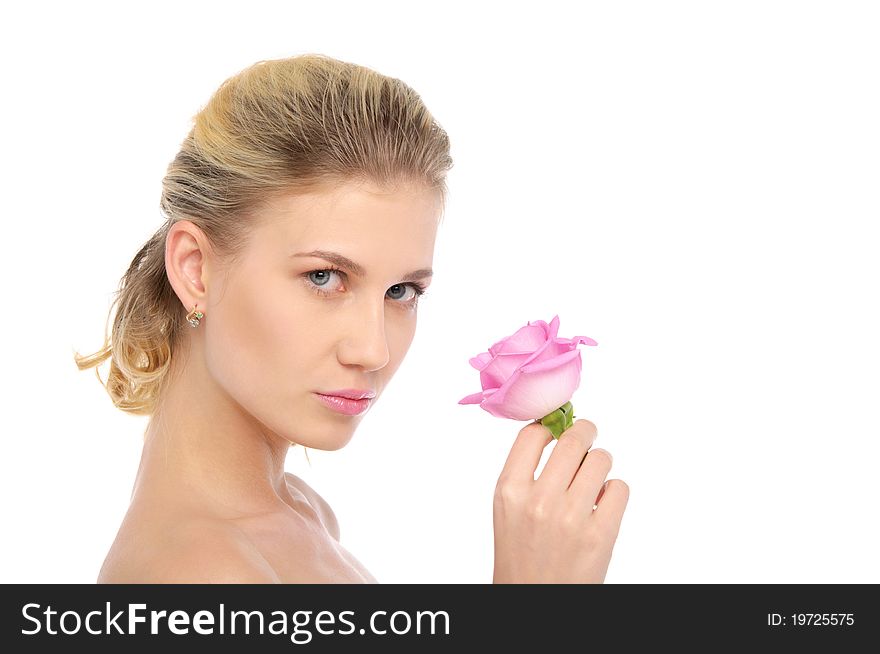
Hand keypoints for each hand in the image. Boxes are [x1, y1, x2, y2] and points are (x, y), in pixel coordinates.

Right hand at [492, 419, 628, 582]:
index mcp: (509, 491)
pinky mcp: (601, 534)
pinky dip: (614, 492)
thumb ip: (526, 473)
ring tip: (593, 480)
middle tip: (587, 436)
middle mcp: (539, 500)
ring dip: (600, 464)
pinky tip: (601, 504)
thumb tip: (556, 430)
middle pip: (573, 439)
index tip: (557, 429)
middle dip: (584, 432)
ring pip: (601, 459)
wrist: (534, 601)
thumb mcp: (508, 510)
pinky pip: (620, 488)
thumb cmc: (521, 554)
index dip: (549, 426)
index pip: (533, 433)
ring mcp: (572, 517)